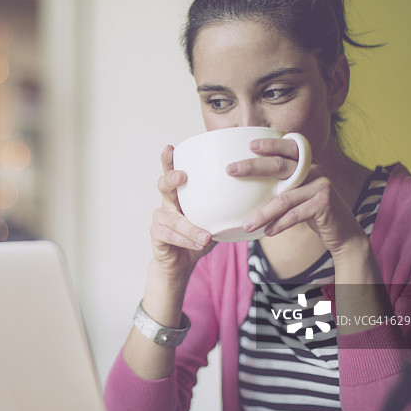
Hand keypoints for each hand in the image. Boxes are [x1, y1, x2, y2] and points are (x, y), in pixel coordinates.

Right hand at [150, 145, 214, 280]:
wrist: (180, 262)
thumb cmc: (198, 235)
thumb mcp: (214, 219)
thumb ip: (225, 207)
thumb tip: (254, 194)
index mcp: (179, 194)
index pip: (172, 172)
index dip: (169, 160)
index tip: (171, 148)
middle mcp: (166, 203)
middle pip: (163, 185)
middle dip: (171, 178)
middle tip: (182, 176)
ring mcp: (160, 219)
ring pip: (171, 218)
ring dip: (189, 226)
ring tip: (206, 236)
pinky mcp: (157, 235)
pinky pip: (170, 236)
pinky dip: (187, 240)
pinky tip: (200, 244)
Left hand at [229, 137, 364, 254]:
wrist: (342, 232)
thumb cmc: (311, 211)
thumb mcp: (298, 192)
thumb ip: (282, 184)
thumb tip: (246, 186)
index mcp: (307, 164)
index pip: (288, 147)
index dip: (270, 144)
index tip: (249, 145)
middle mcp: (315, 170)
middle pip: (279, 165)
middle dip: (252, 167)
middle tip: (230, 170)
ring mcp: (321, 186)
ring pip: (283, 199)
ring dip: (262, 214)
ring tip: (246, 225)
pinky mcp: (324, 204)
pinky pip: (294, 215)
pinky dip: (278, 225)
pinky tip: (267, 232)